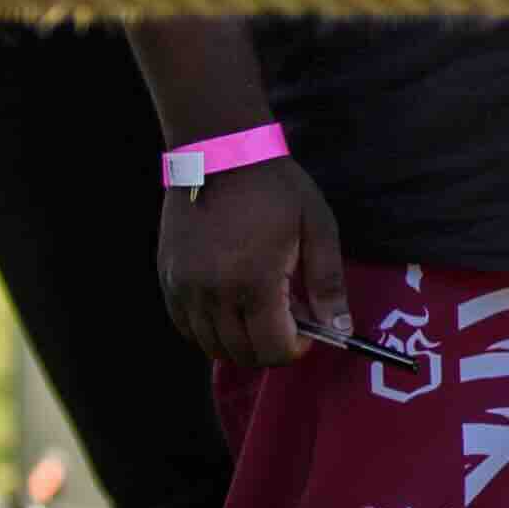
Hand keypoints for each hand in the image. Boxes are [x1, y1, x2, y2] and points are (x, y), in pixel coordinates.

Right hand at [159, 158, 349, 369]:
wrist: (221, 154)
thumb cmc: (276, 189)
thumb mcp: (318, 229)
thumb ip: (328, 284)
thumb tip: (341, 329)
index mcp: (255, 281)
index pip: (271, 347)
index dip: (295, 351)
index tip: (309, 336)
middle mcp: (213, 292)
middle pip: (241, 353)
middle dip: (270, 350)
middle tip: (288, 328)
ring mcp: (184, 287)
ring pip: (210, 345)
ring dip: (240, 344)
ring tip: (261, 315)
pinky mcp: (167, 278)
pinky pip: (185, 326)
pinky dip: (209, 332)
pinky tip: (231, 311)